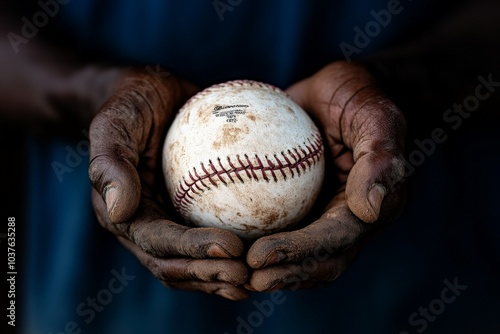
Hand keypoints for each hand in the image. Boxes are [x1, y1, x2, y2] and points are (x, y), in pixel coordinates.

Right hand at [89, 68, 248, 299]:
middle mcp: (144, 226)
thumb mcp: (114, 122)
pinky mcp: (188, 213)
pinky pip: (213, 233)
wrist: (147, 94)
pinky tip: (265, 249)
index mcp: (123, 215)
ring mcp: (167, 222)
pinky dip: (234, 250)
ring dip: (221, 276)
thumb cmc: (130, 103)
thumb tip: (121, 213)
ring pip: (194, 261)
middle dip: (209, 275)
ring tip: (256, 278)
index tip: (232, 248)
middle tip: (247, 276)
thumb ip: (110, 164)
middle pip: (175, 264)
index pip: (158, 242)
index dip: (192, 251)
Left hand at [246, 61, 406, 290]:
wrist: (341, 89)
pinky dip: (253, 237)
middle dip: (282, 274)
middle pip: (317, 261)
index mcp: (370, 208)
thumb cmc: (360, 96)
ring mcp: (324, 213)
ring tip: (229, 268)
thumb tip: (369, 212)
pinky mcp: (301, 203)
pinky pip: (277, 224)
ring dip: (268, 267)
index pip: (335, 241)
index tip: (258, 257)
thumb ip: (380, 160)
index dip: (299, 254)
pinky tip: (219, 234)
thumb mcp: (375, 115)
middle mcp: (347, 219)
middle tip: (241, 274)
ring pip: (297, 253)